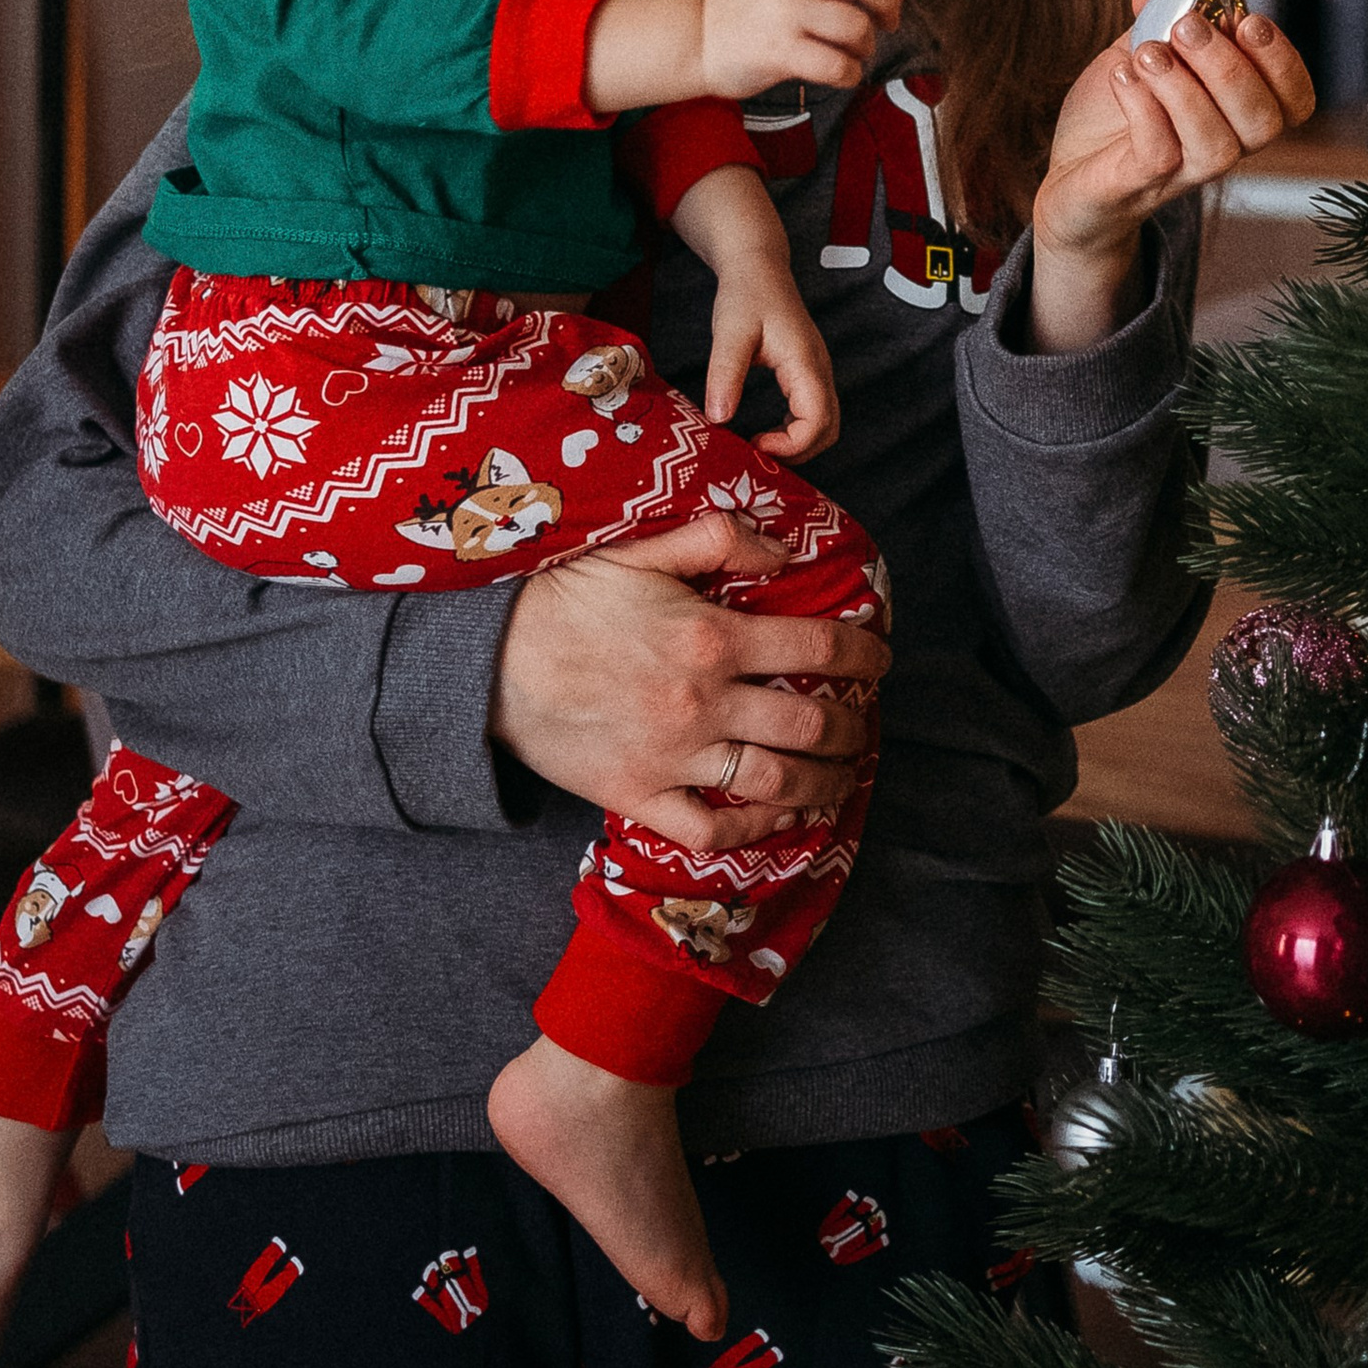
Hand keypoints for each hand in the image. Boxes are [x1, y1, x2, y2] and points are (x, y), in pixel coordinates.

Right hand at [491, 507, 887, 839]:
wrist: (488, 663)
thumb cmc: (565, 599)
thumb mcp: (641, 549)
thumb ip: (719, 538)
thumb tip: (785, 549)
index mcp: (712, 636)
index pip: (818, 646)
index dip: (864, 653)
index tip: (880, 657)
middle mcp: (704, 702)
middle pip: (812, 723)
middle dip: (855, 724)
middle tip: (866, 720)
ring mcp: (674, 756)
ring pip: (777, 782)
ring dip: (826, 781)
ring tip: (844, 774)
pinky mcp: (640, 796)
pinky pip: (713, 829)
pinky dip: (755, 829)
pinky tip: (776, 816)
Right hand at [697, 0, 910, 102]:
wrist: (694, 39)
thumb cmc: (744, 5)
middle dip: (888, 3)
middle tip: (889, 22)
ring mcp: (783, 11)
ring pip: (855, 25)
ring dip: (867, 44)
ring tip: (856, 52)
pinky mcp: (777, 51)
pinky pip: (836, 64)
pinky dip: (851, 73)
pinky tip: (844, 74)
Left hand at [703, 257, 837, 458]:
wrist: (759, 267)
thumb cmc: (746, 294)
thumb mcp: (729, 333)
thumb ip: (725, 374)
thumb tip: (719, 419)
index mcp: (805, 362)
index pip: (817, 421)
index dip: (790, 445)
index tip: (756, 445)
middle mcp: (819, 370)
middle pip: (828, 430)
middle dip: (797, 452)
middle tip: (758, 456)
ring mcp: (817, 372)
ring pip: (825, 425)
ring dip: (798, 444)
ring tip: (761, 447)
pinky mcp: (809, 373)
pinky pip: (815, 413)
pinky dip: (796, 431)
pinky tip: (768, 432)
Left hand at [1026, 0, 1316, 352]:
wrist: (1069, 176)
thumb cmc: (1114, 118)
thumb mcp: (1139, 55)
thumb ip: (1157, 21)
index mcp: (1236, 112)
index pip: (1294, 100)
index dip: (1283, 60)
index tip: (1249, 20)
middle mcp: (1222, 147)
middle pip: (1264, 123)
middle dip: (1230, 67)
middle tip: (1187, 27)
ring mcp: (1182, 173)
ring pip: (1217, 145)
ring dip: (1185, 88)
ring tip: (1148, 52)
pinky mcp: (1138, 185)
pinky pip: (1158, 154)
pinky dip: (1143, 107)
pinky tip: (1122, 76)